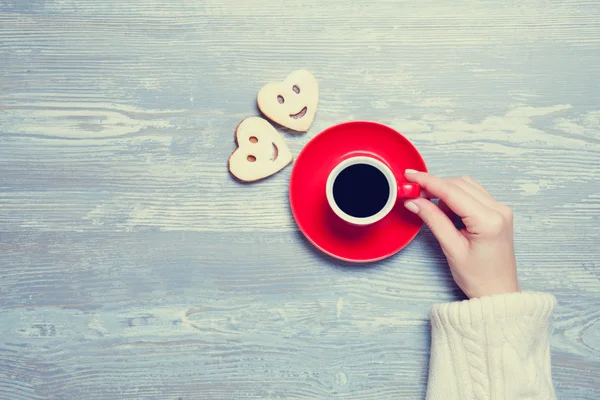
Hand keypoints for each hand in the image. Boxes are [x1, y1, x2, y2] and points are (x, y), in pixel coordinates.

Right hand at [403, 170, 518, 298]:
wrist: (498, 292)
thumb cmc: (478, 277)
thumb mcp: (451, 249)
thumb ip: (433, 220)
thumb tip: (415, 201)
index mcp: (489, 220)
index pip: (453, 192)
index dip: (428, 182)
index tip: (410, 177)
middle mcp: (499, 210)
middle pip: (460, 184)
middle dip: (435, 186)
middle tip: (414, 194)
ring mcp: (500, 209)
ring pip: (466, 186)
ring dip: (445, 192)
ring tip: (432, 210)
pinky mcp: (497, 212)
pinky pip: (473, 194)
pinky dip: (456, 198)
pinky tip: (447, 213)